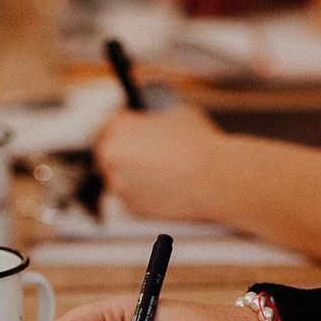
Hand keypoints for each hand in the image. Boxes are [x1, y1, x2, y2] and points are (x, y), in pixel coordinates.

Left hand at [95, 108, 227, 221]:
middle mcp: (112, 160)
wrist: (213, 179)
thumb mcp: (174, 111)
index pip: (106, 126)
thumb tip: (152, 116)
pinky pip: (132, 197)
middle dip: (124, 151)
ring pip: (119, 177)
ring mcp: (120, 187)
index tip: (131, 131)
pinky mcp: (133, 209)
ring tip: (159, 168)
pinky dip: (143, 192)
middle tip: (145, 150)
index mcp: (118, 130)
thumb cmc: (198, 146)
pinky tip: (163, 184)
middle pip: (108, 154)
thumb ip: (152, 115)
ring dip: (132, 173)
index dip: (122, 128)